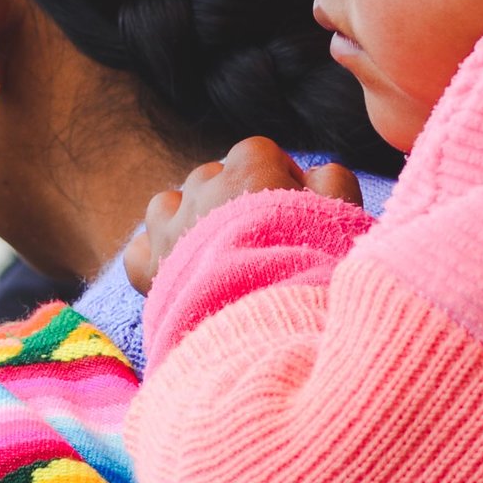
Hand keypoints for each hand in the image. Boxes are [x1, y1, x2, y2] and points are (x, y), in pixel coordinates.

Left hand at [122, 137, 361, 292]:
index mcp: (249, 169)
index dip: (277, 178)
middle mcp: (203, 189)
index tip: (291, 208)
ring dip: (189, 219)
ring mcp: (170, 228)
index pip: (258, 153)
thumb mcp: (342, 217)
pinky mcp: (149, 269)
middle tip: (261, 239)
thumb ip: (332, 180)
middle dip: (234, 198)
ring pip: (170, 204)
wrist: (271, 329)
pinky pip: (140, 248)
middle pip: (214, 177)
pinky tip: (178, 270)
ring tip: (217, 253)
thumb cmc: (313, 269)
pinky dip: (155, 254)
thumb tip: (315, 173)